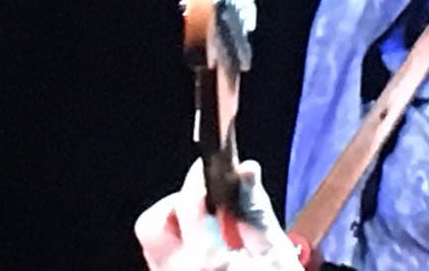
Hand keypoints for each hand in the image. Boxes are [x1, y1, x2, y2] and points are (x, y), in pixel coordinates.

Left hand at [135, 159, 302, 270]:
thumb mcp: (276, 256)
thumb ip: (256, 213)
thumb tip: (246, 171)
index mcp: (206, 260)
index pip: (189, 201)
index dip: (202, 176)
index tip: (218, 167)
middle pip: (152, 225)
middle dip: (177, 204)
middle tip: (209, 203)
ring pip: (154, 247)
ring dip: (179, 229)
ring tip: (214, 232)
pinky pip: (164, 266)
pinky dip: (182, 251)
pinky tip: (212, 254)